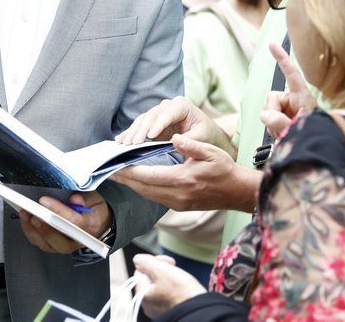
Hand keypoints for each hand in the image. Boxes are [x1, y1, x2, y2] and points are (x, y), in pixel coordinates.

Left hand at [19, 192, 111, 254]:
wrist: (98, 223)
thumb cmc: (94, 209)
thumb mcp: (95, 198)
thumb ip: (85, 198)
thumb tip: (74, 200)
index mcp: (90, 226)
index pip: (74, 221)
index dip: (59, 211)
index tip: (44, 200)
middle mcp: (78, 241)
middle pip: (61, 241)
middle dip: (45, 228)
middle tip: (33, 215)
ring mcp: (66, 246)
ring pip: (48, 244)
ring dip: (34, 231)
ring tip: (25, 214)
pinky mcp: (56, 246)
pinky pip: (41, 243)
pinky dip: (31, 233)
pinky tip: (25, 220)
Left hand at [110, 135, 260, 211]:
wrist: (237, 192)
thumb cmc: (224, 169)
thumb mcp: (211, 152)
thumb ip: (191, 145)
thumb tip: (174, 137)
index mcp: (183, 180)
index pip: (148, 176)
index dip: (129, 171)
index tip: (115, 165)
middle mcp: (177, 195)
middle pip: (143, 188)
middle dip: (124, 179)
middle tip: (107, 170)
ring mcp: (177, 203)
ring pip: (146, 195)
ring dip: (131, 185)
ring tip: (117, 174)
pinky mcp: (178, 206)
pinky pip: (154, 197)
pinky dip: (142, 189)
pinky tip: (135, 180)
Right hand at [116, 96, 228, 150]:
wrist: (204, 134)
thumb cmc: (205, 134)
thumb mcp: (201, 137)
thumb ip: (189, 139)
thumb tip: (173, 141)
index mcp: (181, 105)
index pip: (167, 113)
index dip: (158, 124)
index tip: (150, 136)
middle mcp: (167, 106)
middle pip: (151, 116)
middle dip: (141, 130)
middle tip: (132, 144)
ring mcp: (157, 113)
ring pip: (142, 121)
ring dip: (132, 133)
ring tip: (124, 144)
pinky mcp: (151, 123)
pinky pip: (138, 126)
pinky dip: (129, 133)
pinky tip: (120, 140)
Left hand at [133, 254, 206, 317]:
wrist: (199, 310)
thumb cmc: (181, 291)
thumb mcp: (161, 270)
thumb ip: (145, 261)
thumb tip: (138, 259)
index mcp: (141, 294)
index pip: (140, 269)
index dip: (154, 261)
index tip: (168, 261)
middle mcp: (147, 304)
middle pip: (149, 278)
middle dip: (161, 269)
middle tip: (174, 268)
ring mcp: (157, 309)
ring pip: (158, 286)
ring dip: (167, 278)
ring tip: (179, 278)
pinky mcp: (168, 311)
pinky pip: (166, 295)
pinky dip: (173, 289)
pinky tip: (181, 288)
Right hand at [261, 42, 317, 136]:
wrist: (317, 152)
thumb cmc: (317, 138)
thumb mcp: (299, 128)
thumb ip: (280, 121)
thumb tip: (264, 115)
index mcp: (302, 96)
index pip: (291, 73)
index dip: (282, 58)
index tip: (272, 44)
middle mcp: (293, 101)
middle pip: (270, 98)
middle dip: (271, 113)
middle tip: (281, 128)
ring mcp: (287, 111)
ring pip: (267, 111)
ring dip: (272, 125)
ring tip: (285, 135)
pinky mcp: (283, 121)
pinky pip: (269, 122)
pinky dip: (272, 130)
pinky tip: (281, 137)